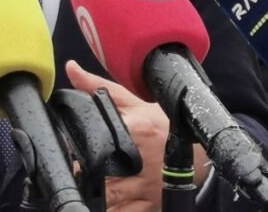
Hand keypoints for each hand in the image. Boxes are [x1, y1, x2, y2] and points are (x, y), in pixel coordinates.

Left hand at [66, 60, 211, 210]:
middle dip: (85, 177)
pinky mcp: (150, 206)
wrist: (198, 151)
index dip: (77, 155)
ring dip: (96, 196)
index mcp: (132, 131)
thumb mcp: (132, 102)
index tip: (69, 154)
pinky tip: (105, 204)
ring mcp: (145, 188)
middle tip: (77, 173)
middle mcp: (139, 161)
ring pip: (109, 200)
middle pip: (99, 176)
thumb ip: (98, 87)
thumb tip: (70, 68)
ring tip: (86, 189)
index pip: (95, 145)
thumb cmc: (161, 124)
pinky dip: (112, 210)